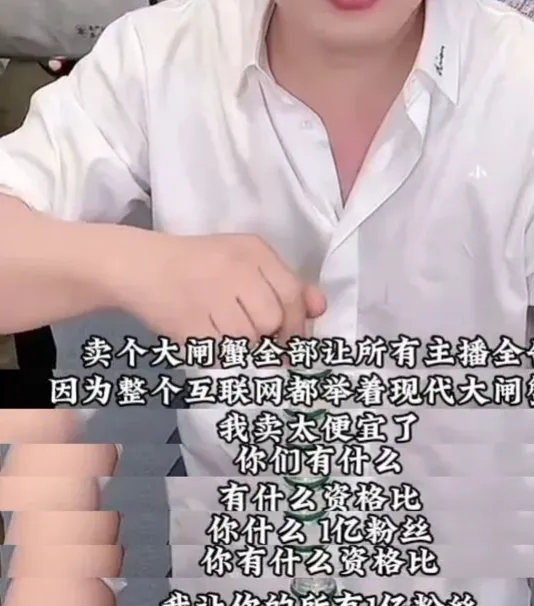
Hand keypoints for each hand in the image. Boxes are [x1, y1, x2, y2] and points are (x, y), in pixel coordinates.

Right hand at [118, 233, 325, 347]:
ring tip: (222, 330)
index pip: (292, 295)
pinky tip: (207, 336)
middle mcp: (235, 270)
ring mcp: (210, 297)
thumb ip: (285, 283)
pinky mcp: (188, 324)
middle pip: (271, 322)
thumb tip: (320, 308)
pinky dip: (218, 354)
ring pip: (247, 340)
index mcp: (254, 251)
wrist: (141, 266)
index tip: (291, 341)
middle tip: (249, 334)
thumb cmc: (201, 264)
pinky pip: (220, 354)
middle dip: (267, 337)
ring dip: (241, 346)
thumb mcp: (246, 260)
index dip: (296, 324)